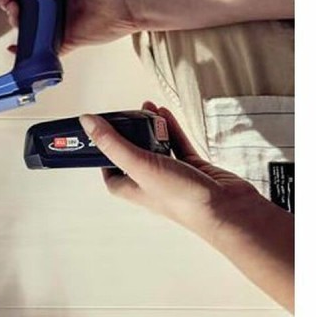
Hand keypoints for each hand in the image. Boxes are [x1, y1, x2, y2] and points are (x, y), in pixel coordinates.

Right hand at [0, 0, 137, 55]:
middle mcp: (54, 1)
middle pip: (20, 4)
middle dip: (7, 2)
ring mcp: (58, 21)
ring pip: (27, 24)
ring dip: (15, 20)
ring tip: (15, 12)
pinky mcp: (64, 40)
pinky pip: (41, 47)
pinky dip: (26, 49)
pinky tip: (14, 48)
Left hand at [80, 102, 261, 240]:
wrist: (228, 209)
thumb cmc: (183, 198)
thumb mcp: (140, 165)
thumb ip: (113, 143)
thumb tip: (87, 122)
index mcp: (134, 189)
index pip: (110, 174)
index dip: (103, 156)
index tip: (99, 134)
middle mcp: (152, 184)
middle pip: (133, 156)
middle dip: (129, 133)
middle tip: (125, 114)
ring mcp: (173, 176)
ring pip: (157, 147)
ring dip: (151, 128)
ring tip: (146, 107)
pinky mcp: (194, 168)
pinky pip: (178, 144)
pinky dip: (172, 128)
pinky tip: (166, 113)